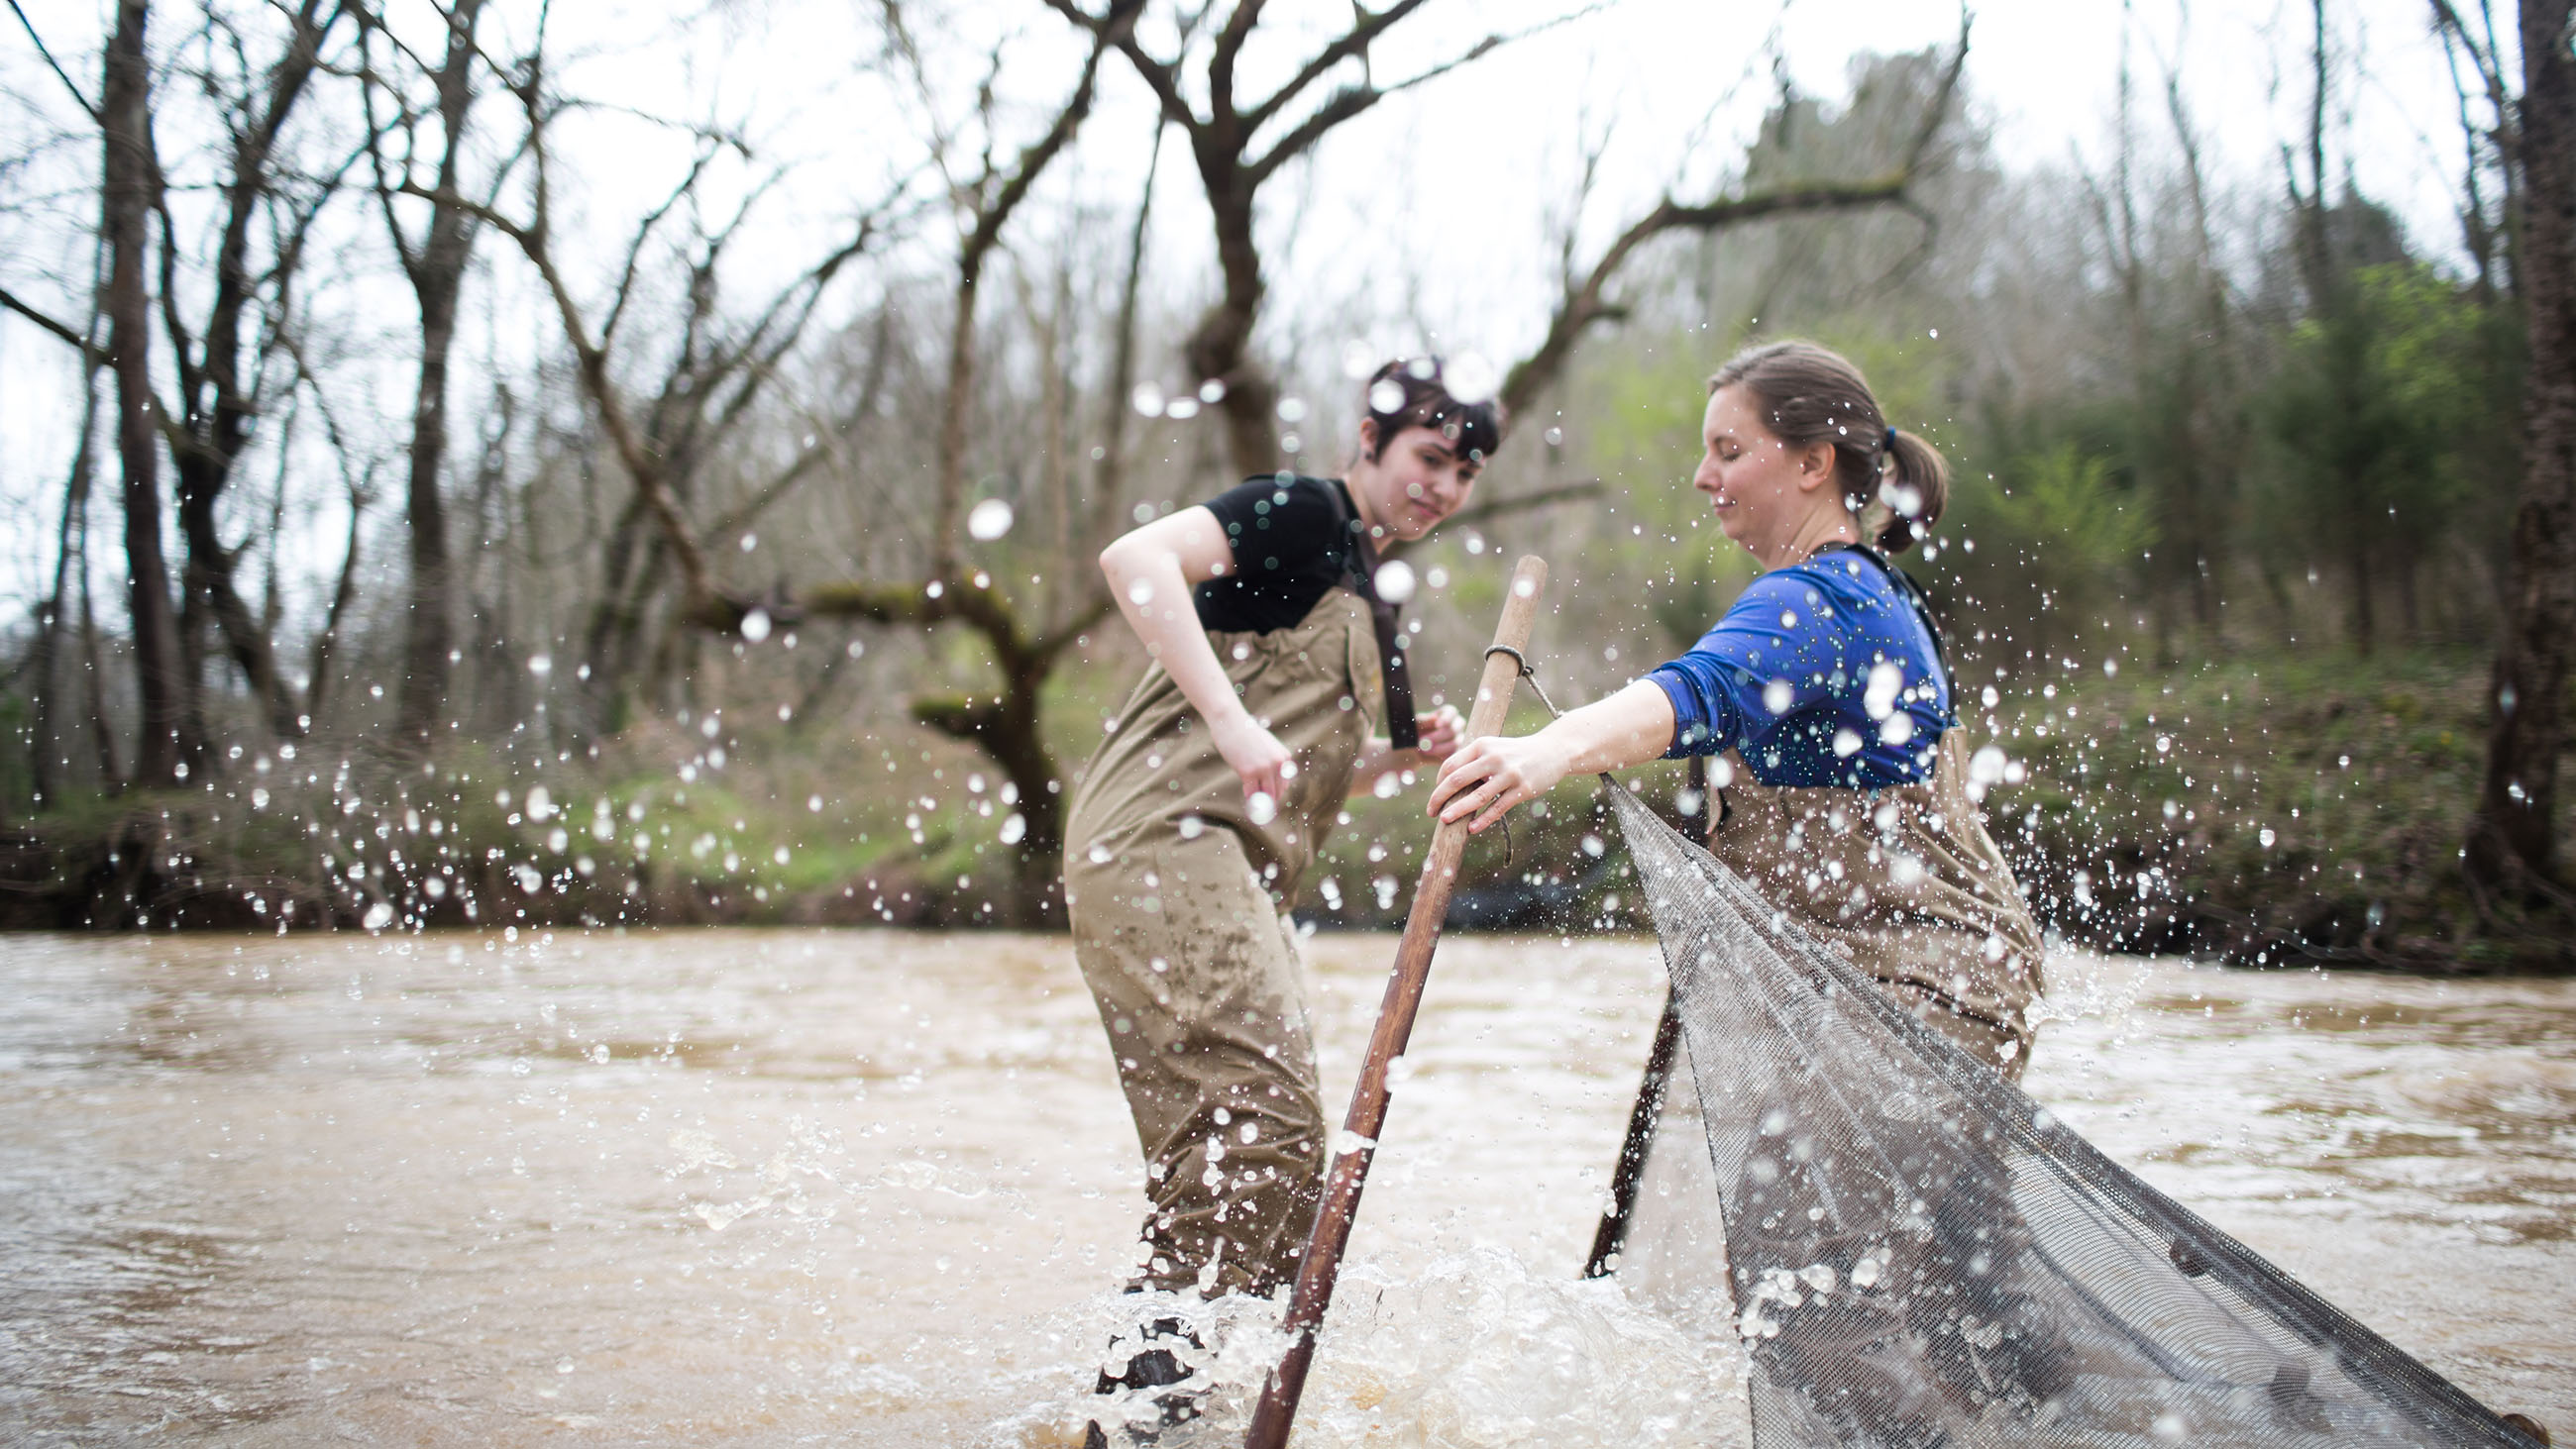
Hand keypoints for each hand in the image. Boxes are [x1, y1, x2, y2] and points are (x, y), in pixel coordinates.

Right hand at [1212, 711, 1297, 819]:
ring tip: (1256, 809)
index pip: (1285, 783)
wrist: (1231, 722)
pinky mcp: (1249, 772)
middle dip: (1270, 802)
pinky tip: (1247, 797)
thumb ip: (1272, 761)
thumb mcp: (1266, 745)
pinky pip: (1251, 792)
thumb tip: (1270, 782)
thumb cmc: (1246, 733)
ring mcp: (1264, 768)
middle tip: (1264, 811)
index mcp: (1284, 757)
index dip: (1277, 793)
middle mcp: (1278, 764)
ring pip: (1266, 795)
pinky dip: (1250, 798)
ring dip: (1261, 804)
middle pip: (1277, 791)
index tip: (1270, 801)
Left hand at [1410, 705, 1465, 760]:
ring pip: (1455, 744)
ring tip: (1424, 751)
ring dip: (1438, 748)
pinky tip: (1431, 756)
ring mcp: (1459, 740)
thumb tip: (1434, 719)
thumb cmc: (1416, 730)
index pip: (1452, 712)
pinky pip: (1453, 755)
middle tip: (1424, 741)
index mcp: (1447, 713)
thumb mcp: (1416, 723)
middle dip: (1438, 736)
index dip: (1446, 718)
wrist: (1414, 748)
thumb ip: (1424, 720)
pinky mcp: (1456, 753)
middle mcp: (1456, 725)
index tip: (1437, 724)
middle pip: (1454, 730)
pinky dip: (1442, 756)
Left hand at [1428, 732, 1570, 833]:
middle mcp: (1493, 757)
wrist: (1552, 751)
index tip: (1436, 797)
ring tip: (1445, 820)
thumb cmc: (1516, 753)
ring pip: (1477, 797)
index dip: (1438, 784)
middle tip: (1431, 812)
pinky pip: (1498, 808)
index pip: (1450, 765)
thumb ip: (1472, 762)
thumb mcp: (1493, 748)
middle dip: (1439, 798)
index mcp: (1482, 745)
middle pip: (1457, 780)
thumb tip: (1446, 785)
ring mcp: (1509, 774)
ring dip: (1457, 810)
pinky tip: (1472, 828)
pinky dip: (1483, 820)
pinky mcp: (1522, 789)